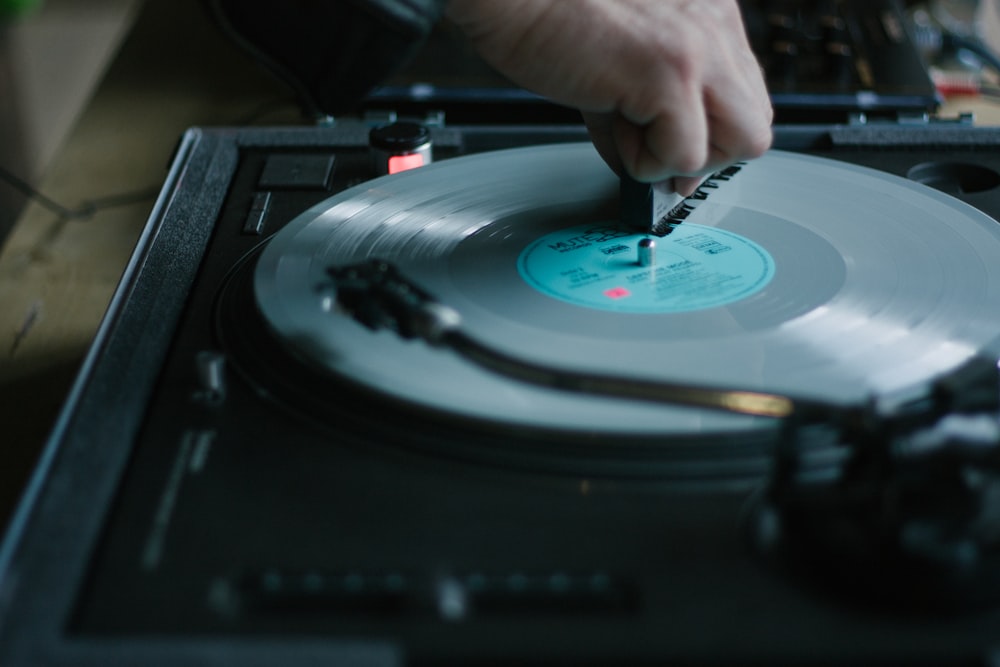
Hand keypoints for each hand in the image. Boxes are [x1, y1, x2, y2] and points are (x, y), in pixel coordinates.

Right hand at [445, 0, 772, 194]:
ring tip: (629, 128)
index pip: (745, 99)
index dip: (707, 134)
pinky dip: (644, 163)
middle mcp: (715, 25)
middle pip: (756, 127)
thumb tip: (668, 174)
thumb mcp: (618, 65)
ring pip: (742, 144)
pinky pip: (685, 157)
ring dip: (682, 158)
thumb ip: (652, 112)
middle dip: (706, 154)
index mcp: (708, 14)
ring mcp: (699, 47)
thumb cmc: (548, 16)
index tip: (667, 141)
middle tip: (652, 142)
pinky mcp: (670, 72)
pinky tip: (611, 124)